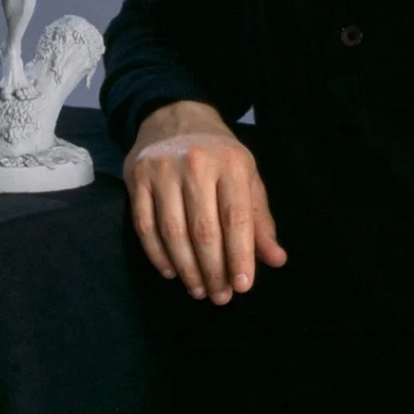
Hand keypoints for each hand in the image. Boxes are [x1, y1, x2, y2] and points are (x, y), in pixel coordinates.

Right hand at [123, 101, 285, 302]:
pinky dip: (157, 254)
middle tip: (220, 296)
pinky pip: (145, 225)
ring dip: (187, 268)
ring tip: (199, 290)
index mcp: (231, 163)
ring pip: (173, 231)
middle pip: (204, 229)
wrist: (175, 117)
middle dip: (213, 270)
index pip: (236, 218)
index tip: (243, 286)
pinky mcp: (137, 178)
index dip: (240, 255)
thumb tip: (276, 260)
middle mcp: (196, 164)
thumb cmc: (218, 154)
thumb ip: (259, 220)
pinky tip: (171, 272)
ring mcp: (162, 171)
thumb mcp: (246, 178)